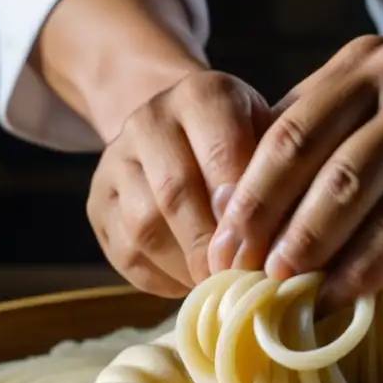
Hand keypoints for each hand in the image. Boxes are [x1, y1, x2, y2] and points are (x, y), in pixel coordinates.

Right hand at [88, 70, 271, 296]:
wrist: (179, 131)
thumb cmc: (245, 145)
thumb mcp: (270, 139)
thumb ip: (277, 178)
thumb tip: (284, 244)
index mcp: (202, 95)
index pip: (223, 150)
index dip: (245, 207)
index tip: (269, 248)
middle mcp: (150, 119)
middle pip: (177, 192)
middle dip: (215, 246)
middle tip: (245, 281)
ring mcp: (115, 160)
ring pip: (145, 227)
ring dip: (188, 266)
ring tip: (223, 287)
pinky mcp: (98, 203)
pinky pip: (126, 253)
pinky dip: (165, 279)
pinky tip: (195, 285)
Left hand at [208, 35, 382, 303]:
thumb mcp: (364, 99)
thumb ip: (303, 133)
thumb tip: (228, 207)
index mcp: (365, 66)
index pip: (292, 136)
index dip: (253, 200)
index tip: (227, 247)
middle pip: (337, 179)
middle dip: (292, 239)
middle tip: (261, 282)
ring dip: (340, 270)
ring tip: (307, 302)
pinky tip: (362, 296)